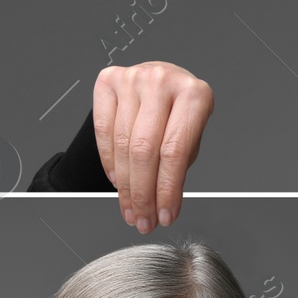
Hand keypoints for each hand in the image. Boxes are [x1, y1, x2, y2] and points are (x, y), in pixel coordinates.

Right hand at [94, 61, 213, 232]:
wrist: (164, 79)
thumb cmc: (181, 111)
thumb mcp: (192, 134)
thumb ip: (179, 165)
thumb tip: (161, 204)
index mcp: (194, 95)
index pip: (175, 152)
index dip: (167, 190)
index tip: (165, 215)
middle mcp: (162, 82)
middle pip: (144, 151)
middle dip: (143, 194)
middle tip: (144, 219)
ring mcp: (132, 78)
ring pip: (122, 145)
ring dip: (125, 186)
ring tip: (131, 208)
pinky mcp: (108, 80)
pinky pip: (103, 131)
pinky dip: (109, 162)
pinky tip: (118, 181)